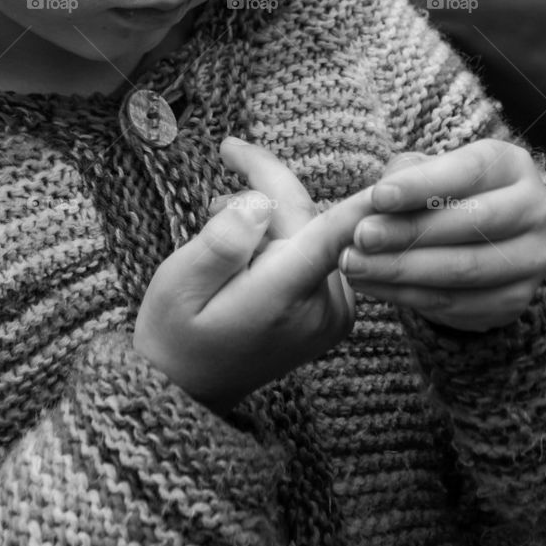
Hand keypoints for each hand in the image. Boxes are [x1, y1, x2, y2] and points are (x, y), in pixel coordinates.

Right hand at [133, 137, 372, 415]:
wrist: (191, 387)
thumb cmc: (178, 331)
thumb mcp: (180, 285)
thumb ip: (222, 243)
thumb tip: (261, 203)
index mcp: (284, 299)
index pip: (331, 238)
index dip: (355, 201)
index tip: (367, 172)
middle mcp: (323, 307)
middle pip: (310, 218)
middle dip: (269, 185)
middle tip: (227, 158)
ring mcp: (335, 311)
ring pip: (311, 228)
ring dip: (271, 213)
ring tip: (219, 217)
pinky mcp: (336, 309)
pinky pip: (316, 249)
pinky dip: (282, 234)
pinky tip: (246, 244)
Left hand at [338, 141, 545, 331]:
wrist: (482, 237)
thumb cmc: (444, 193)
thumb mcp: (428, 171)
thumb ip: (406, 178)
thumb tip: (377, 202)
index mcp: (513, 166)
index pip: (467, 171)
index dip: (420, 185)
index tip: (377, 197)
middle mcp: (535, 210)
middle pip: (471, 223)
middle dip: (408, 231)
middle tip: (360, 237)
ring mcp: (532, 260)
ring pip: (465, 269)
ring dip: (403, 270)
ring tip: (356, 265)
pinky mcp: (517, 301)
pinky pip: (459, 304)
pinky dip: (410, 297)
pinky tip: (374, 286)